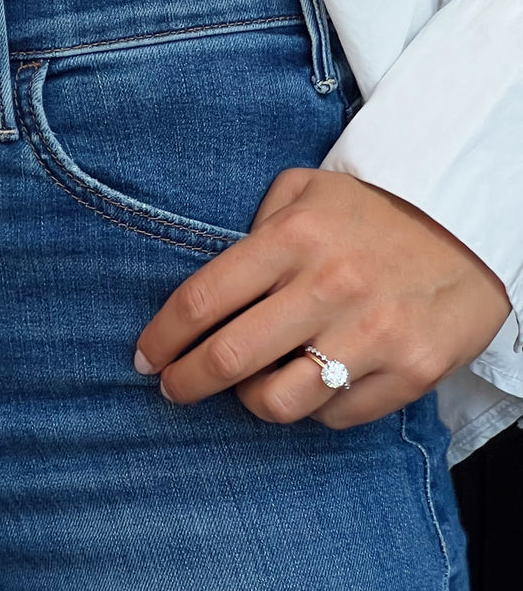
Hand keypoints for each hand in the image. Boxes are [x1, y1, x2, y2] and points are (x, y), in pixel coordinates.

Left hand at [135, 167, 511, 428]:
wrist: (465, 228)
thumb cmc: (368, 211)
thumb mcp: (304, 192)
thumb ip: (254, 231)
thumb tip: (212, 292)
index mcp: (293, 238)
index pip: (204, 300)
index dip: (163, 337)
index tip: (143, 356)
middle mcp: (327, 287)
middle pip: (229, 358)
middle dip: (185, 381)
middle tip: (169, 388)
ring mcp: (370, 335)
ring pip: (276, 402)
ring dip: (248, 400)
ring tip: (247, 386)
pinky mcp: (408, 373)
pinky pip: (332, 416)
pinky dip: (309, 407)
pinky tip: (306, 383)